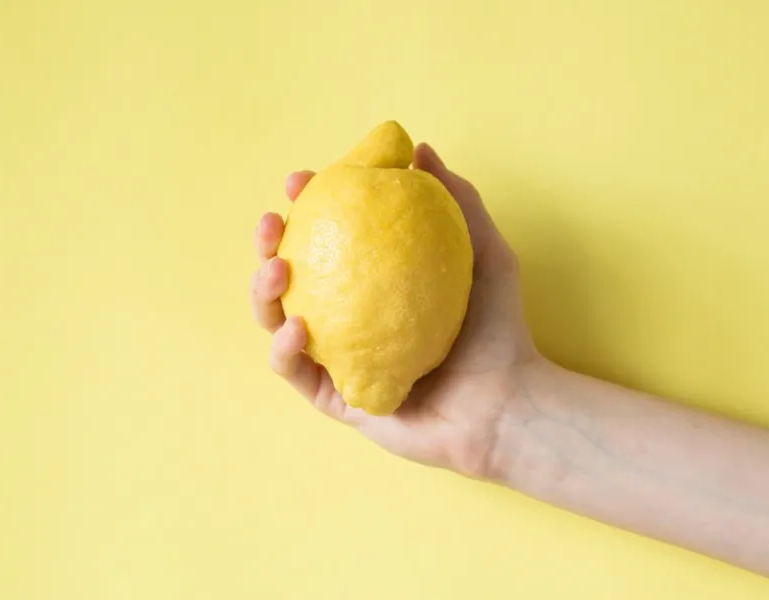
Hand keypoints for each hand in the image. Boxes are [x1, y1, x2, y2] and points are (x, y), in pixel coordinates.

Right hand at [250, 143, 540, 477]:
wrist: (506, 402)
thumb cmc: (500, 330)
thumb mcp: (485, 252)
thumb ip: (457, 200)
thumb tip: (419, 149)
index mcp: (373, 284)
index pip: (328, 239)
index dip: (306, 207)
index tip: (301, 180)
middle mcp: (349, 319)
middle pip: (289, 278)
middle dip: (267, 244)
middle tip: (272, 222)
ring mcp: (338, 359)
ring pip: (276, 323)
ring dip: (262, 292)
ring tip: (276, 269)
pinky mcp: (336, 400)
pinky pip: (295, 373)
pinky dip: (284, 348)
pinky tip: (297, 325)